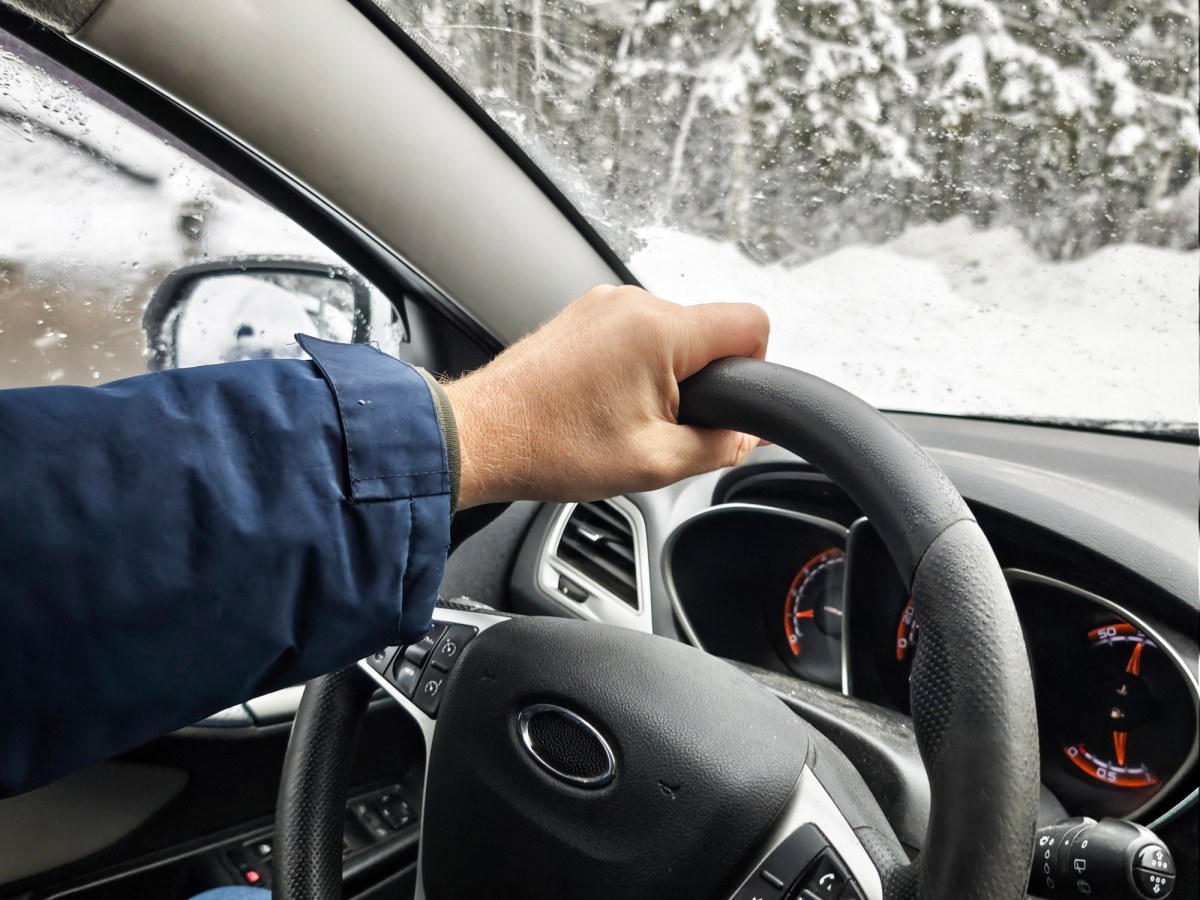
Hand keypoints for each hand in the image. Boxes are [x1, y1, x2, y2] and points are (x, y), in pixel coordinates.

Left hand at [442, 285, 768, 508]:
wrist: (481, 437)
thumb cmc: (551, 447)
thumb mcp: (655, 463)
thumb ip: (719, 445)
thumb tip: (752, 437)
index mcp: (659, 330)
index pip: (751, 324)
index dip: (755, 368)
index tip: (726, 406)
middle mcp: (632, 303)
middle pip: (708, 331)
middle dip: (701, 381)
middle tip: (662, 427)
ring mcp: (603, 304)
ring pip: (670, 335)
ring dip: (665, 376)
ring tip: (622, 418)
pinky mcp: (582, 315)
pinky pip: (634, 334)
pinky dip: (634, 368)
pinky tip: (603, 404)